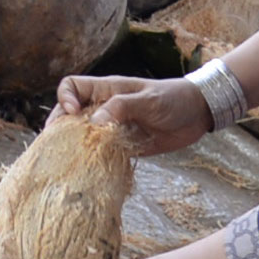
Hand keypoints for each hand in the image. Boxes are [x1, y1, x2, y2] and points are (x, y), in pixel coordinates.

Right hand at [57, 73, 215, 158]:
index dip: (65, 98)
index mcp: (106, 90)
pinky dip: (97, 160)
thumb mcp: (148, 100)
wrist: (198, 113)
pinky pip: (104, 152)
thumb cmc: (173, 98)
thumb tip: (94, 124)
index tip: (73, 113)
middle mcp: (104, 108)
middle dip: (62, 128)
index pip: (71, 87)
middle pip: (71, 115)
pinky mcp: (124, 145)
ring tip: (71, 162)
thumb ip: (121, 108)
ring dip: (77, 147)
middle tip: (60, 145)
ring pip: (85, 136)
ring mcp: (113, 127)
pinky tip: (95, 171)